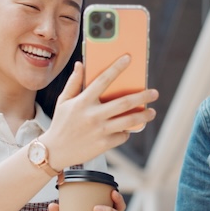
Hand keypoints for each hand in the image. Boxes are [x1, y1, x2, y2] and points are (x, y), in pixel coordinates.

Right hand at [40, 57, 158, 168]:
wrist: (55, 152)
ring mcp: (100, 130)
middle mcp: (93, 115)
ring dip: (144, 115)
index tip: (129, 58)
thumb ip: (74, 82)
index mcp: (83, 102)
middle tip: (154, 92)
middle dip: (143, 96)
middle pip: (124, 102)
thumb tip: (80, 64)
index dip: (117, 67)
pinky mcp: (104, 144)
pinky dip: (127, 131)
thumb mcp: (63, 101)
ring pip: (129, 120)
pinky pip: (122, 135)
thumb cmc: (61, 124)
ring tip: (152, 112)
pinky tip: (127, 128)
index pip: (103, 80)